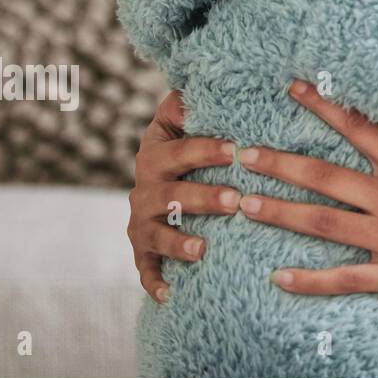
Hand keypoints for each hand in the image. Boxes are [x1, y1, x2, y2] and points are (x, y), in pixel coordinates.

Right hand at [128, 90, 240, 302]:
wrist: (162, 184)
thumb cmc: (187, 148)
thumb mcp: (180, 121)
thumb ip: (187, 103)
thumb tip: (195, 83)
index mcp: (156, 155)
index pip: (180, 151)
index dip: (206, 149)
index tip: (236, 149)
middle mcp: (144, 190)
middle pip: (171, 195)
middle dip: (202, 198)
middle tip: (235, 200)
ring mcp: (141, 223)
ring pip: (157, 234)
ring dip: (178, 242)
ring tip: (204, 249)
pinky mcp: (142, 252)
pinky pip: (145, 269)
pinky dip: (155, 282)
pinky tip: (170, 295)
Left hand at [236, 80, 377, 308]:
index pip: (355, 126)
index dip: (321, 106)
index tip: (292, 89)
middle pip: (323, 177)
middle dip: (279, 164)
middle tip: (243, 154)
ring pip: (322, 224)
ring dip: (280, 213)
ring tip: (246, 204)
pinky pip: (344, 279)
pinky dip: (309, 280)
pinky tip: (279, 278)